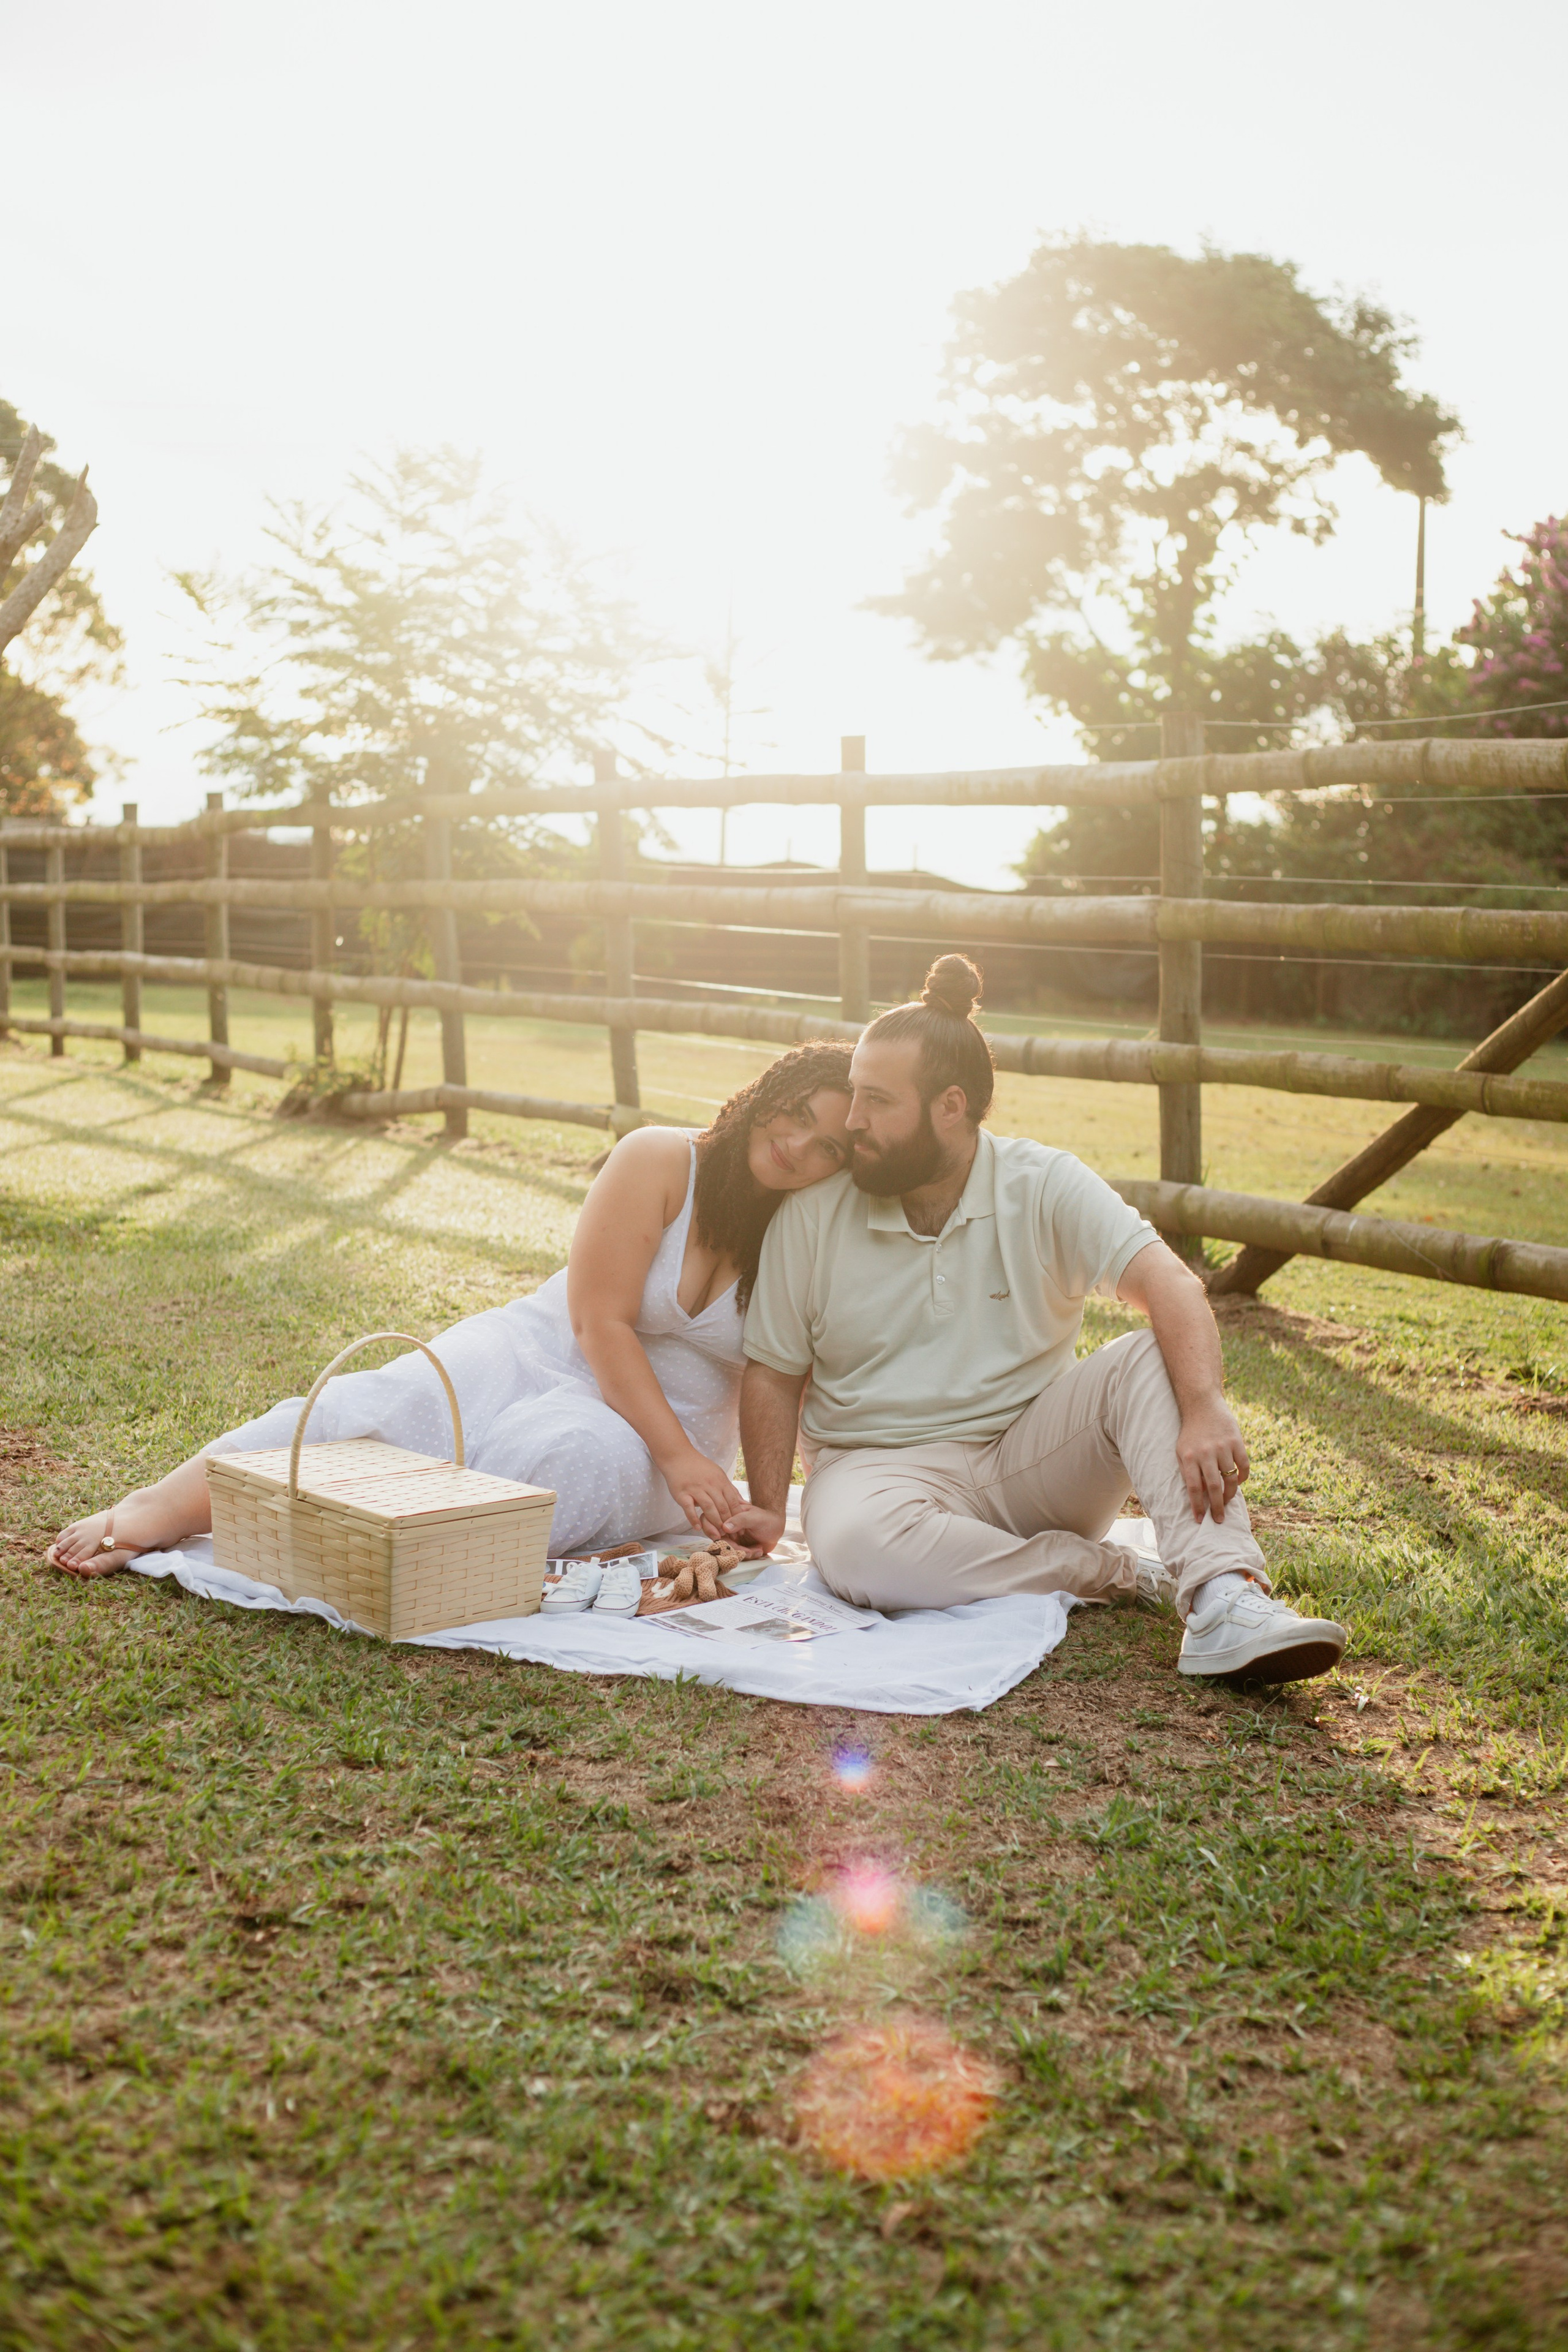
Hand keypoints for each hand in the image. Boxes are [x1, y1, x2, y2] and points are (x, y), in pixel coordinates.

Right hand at [659, 1447, 745, 1541]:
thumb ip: (729, 1489)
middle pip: (722, 1507)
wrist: (678, 1457)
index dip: (737, 1516)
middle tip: (731, 1535)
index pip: (733, 1501)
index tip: (740, 1528)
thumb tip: (742, 1503)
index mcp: (720, 1481)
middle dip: (728, 1523)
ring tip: (717, 1534)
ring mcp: (695, 1489)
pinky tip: (698, 1527)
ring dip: (714, 1523)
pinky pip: (689, 1508)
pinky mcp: (682, 1493)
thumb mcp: (718, 1474)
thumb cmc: (699, 1467)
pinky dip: (694, 1519)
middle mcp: (710, 1485)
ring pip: (708, 1508)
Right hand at [721, 1500, 786, 1556]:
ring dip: (745, 1553)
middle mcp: (729, 1528)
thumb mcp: (754, 1517)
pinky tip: (759, 1550)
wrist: (776, 1527)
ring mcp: (734, 1538)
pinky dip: (750, 1555)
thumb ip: (740, 1520)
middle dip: (737, 1549)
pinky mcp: (740, 1547)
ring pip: (732, 1551)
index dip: (726, 1538)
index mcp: (729, 1517)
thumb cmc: (766, 1518)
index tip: (738, 1542)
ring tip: (758, 1550)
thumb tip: (725, 1527)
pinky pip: (740, 1555)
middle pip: (725, 1543)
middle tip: (749, 1551)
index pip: (720, 1529)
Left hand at [1175, 1399, 1249, 1522]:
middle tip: (1219, 1520)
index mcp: (1188, 1457)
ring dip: (1230, 1494)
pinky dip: (1242, 1478)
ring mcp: (1222, 1447)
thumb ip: (1188, 1473)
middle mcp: (1205, 1453)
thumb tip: (1199, 1497)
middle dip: (1216, 1507)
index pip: (1193, 1488)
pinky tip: (1237, 1483)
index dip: (1197, 1506)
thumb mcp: (1181, 1452)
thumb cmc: (1190, 1434)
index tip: (1199, 1520)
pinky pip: (1244, 1466)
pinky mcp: (1236, 1441)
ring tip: (1227, 1502)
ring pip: (1230, 1479)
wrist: (1202, 1406)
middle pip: (1213, 1487)